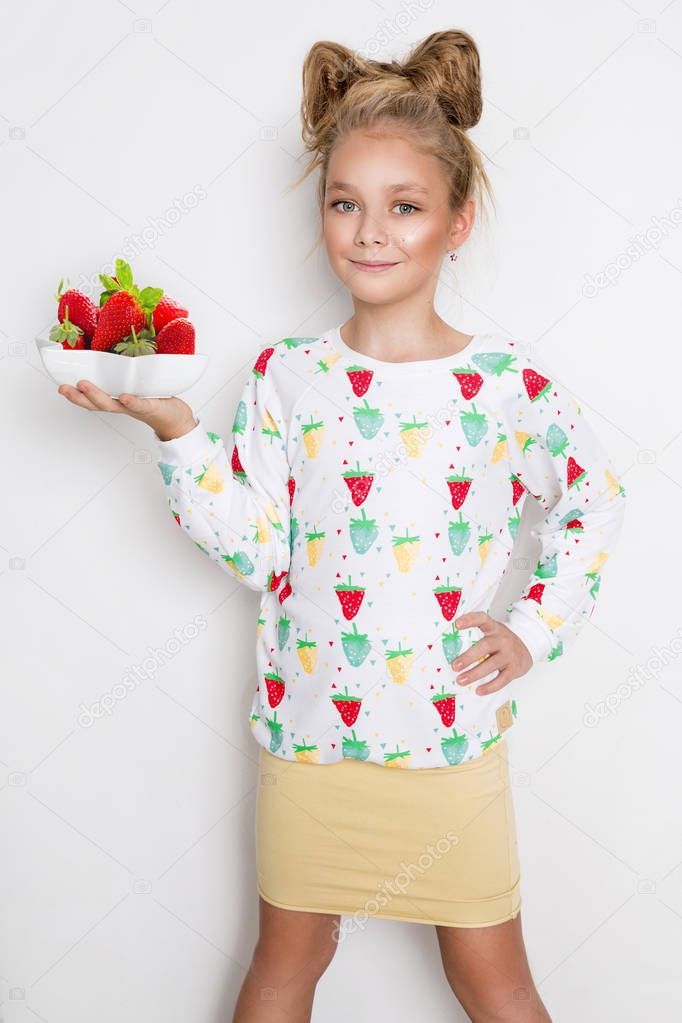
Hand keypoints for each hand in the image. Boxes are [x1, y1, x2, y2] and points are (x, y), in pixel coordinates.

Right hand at [57, 379, 196, 441]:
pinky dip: (132, 402)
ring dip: (97, 396)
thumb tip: (116, 343)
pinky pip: (140, 405)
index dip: (74, 393)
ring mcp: (135, 407)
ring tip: (84, 386)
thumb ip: (126, 371)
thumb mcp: (137, 384)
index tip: (59, 384)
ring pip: (112, 405)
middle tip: (65, 387)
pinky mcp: (151, 407)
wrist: (177, 418)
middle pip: (96, 404)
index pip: (91, 398)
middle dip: (78, 396)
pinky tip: (124, 397)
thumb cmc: (156, 398)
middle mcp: (121, 405)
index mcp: (116, 399)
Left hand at [450, 611, 531, 694]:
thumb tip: (448, 649)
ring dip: (475, 674)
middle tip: (454, 666)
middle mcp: (502, 639)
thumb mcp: (492, 632)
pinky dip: (490, 687)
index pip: (482, 618)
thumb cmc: (501, 642)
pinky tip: (478, 691)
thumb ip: (476, 637)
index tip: (456, 624)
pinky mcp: (515, 668)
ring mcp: (510, 654)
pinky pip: (502, 679)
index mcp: (494, 627)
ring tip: (460, 680)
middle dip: (469, 657)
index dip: (470, 620)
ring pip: (492, 664)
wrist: (527, 649)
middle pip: (485, 646)